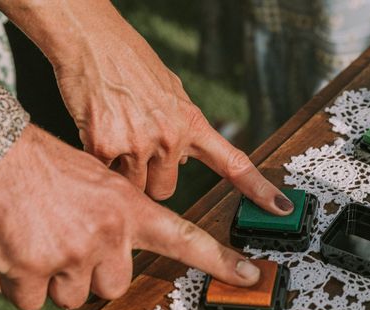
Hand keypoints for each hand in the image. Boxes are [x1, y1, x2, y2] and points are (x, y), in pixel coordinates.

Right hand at [0, 0, 293, 212]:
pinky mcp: (105, 145)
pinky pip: (103, 175)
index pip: (231, 162)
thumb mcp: (169, 93)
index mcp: (190, 123)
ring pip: (133, 189)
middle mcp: (170, 136)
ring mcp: (139, 141)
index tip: (279, 208)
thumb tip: (183, 158)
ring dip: (121, 173)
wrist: (90, 41)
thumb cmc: (127, 63)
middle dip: (149, 179)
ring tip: (113, 135)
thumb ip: (180, 128)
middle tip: (134, 148)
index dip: (257, 189)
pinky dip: (96, 162)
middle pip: (165, 191)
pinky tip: (95, 131)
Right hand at [0, 125, 261, 309]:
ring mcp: (71, 253)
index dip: (219, 261)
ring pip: (70, 297)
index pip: (183, 239)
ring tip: (34, 239)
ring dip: (52, 279)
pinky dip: (17, 285)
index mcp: (126, 208)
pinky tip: (11, 250)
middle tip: (64, 243)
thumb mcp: (92, 178)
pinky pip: (30, 301)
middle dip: (90, 274)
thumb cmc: (38, 163)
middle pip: (113, 285)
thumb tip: (112, 257)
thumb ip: (111, 217)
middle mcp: (106, 234)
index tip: (251, 277)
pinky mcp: (33, 270)